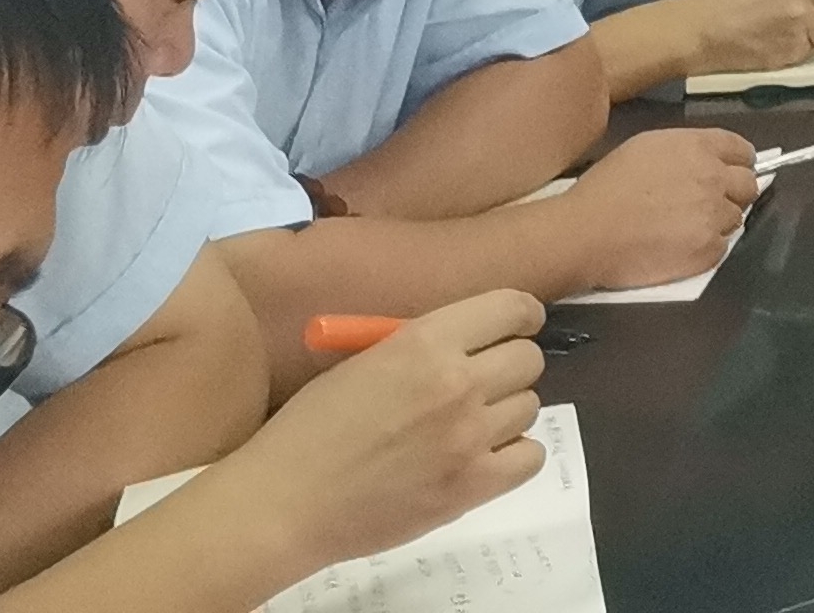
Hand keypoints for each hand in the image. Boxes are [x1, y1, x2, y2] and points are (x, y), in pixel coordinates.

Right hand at [225, 291, 548, 570]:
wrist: (282, 504)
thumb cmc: (309, 430)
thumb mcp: (362, 362)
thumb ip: (420, 348)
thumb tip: (470, 341)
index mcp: (425, 342)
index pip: (512, 308)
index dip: (521, 316)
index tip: (516, 327)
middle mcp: (457, 383)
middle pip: (529, 359)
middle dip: (510, 366)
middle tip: (482, 384)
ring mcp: (469, 437)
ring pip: (530, 407)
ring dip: (505, 413)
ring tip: (468, 427)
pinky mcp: (471, 486)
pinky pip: (531, 457)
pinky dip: (513, 455)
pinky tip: (482, 458)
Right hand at [566, 127, 757, 287]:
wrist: (585, 233)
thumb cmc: (606, 187)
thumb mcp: (646, 148)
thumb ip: (685, 151)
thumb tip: (706, 162)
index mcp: (699, 146)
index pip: (742, 151)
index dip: (737, 163)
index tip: (729, 173)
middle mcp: (714, 177)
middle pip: (748, 185)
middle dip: (734, 194)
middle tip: (710, 204)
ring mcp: (714, 215)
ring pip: (736, 218)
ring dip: (718, 223)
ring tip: (687, 229)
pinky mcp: (707, 250)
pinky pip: (721, 248)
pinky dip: (707, 249)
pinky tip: (681, 248)